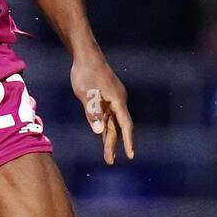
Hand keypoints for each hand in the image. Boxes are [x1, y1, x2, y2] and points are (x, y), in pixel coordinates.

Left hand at [70, 50, 133, 164]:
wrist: (85, 55)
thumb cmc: (86, 73)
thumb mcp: (87, 94)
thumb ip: (93, 112)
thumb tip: (98, 131)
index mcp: (117, 101)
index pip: (125, 125)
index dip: (127, 141)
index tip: (130, 155)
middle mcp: (118, 102)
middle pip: (118, 127)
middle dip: (114, 144)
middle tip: (110, 161)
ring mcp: (112, 99)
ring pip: (112, 122)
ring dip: (109, 138)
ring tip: (107, 155)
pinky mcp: (105, 97)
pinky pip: (106, 116)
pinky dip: (105, 126)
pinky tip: (102, 134)